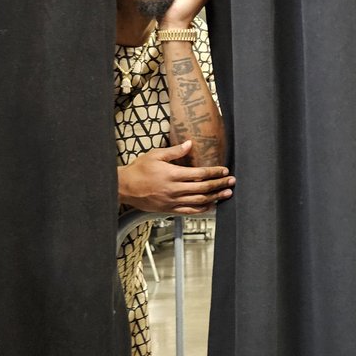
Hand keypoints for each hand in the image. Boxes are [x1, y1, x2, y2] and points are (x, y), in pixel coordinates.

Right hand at [118, 140, 233, 214]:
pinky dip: (202, 210)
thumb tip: (190, 144)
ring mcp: (172, 201)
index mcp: (172, 174)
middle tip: (231, 181)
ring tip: (226, 194)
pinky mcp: (169, 210)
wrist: (124, 187)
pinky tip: (211, 206)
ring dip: (215, 198)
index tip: (224, 170)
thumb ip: (175, 151)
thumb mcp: (155, 155)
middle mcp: (174, 190)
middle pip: (203, 188)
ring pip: (199, 202)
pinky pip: (189, 212)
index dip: (214, 172)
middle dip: (219, 184)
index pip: (199, 174)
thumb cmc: (138, 170)